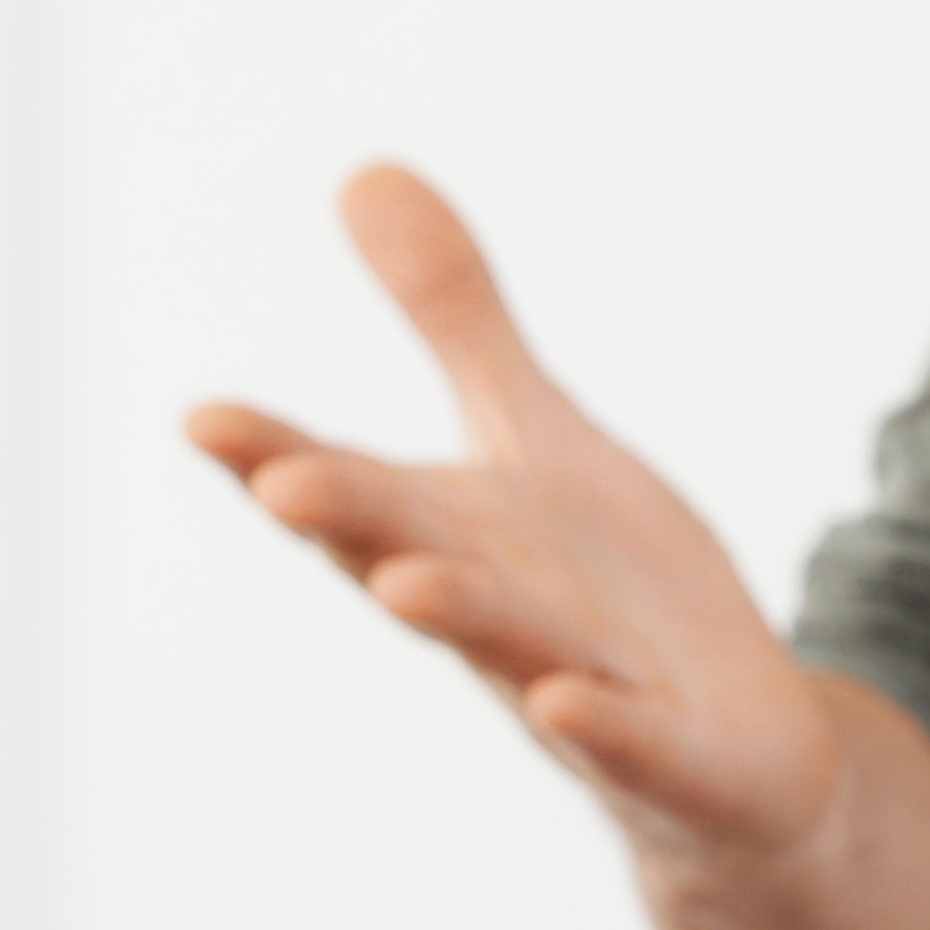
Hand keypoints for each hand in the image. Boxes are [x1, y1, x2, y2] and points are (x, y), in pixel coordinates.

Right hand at [186, 166, 929, 929]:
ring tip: (407, 582)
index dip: (278, 459)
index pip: (352, 491)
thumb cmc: (605, 593)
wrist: (726, 754)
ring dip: (457, 616)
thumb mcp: (535, 437)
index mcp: (450, 537)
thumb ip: (453, 319)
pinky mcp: (673, 761)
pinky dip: (598, 727)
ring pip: (509, 650)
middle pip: (411, 558)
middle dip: (350, 523)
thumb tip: (364, 168)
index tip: (203, 419)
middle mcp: (496, 618)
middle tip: (283, 480)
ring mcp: (578, 693)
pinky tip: (562, 703)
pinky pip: (629, 746)